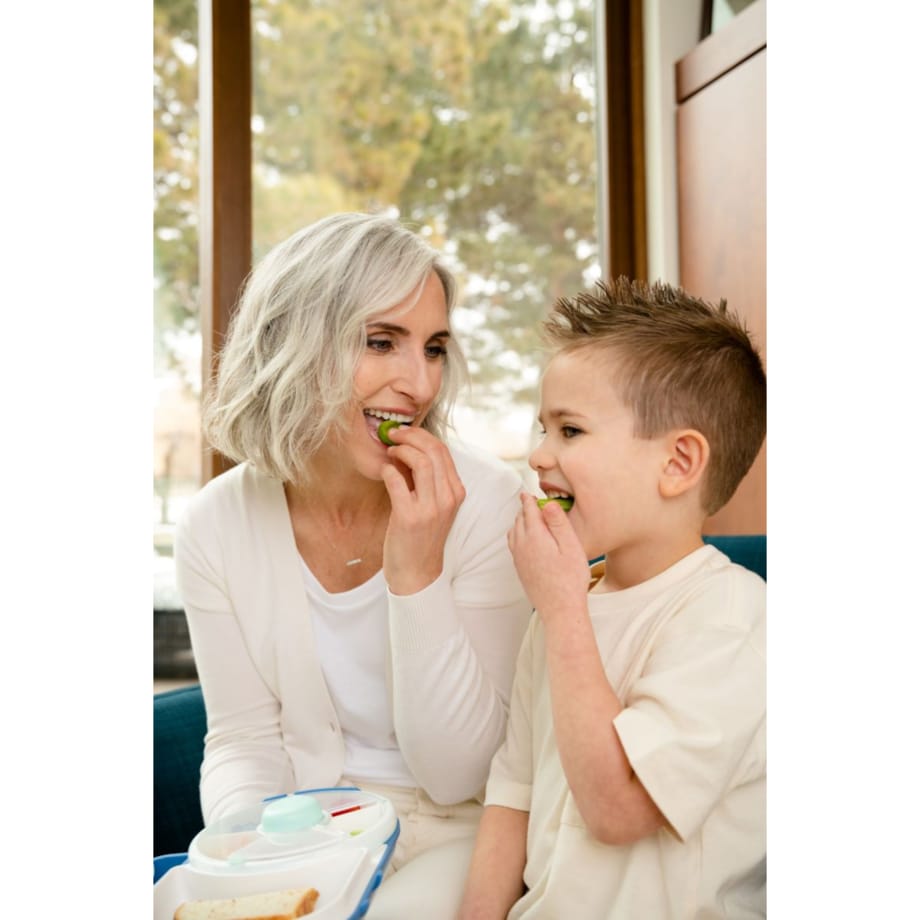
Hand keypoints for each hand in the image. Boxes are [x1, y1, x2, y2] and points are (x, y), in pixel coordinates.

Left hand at [379, 426, 465, 593]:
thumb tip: (406, 449)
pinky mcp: (409, 517)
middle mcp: (447, 498)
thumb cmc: (421, 537)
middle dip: (411, 436)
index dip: (422, 436)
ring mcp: (430, 508)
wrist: (417, 574)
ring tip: (390, 451)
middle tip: (393, 435)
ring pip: (421, 462)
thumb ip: (425, 479)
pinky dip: (388, 470)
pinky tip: (384, 471)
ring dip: (401, 450)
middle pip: (434, 451)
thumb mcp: (433, 506)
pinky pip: (397, 481)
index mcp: (455, 493)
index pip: (444, 451)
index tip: (405, 434)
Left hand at [508, 493, 589, 620]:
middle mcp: (522, 546)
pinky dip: (517, 535)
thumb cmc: (570, 579)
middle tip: (531, 503)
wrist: (560, 609)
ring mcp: (519, 559)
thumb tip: (547, 503)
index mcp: (535, 537)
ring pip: (513, 533)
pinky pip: (513, 545)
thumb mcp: (571, 546)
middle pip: (519, 520)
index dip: (528, 500)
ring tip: (528, 519)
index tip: (527, 493)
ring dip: (519, 523)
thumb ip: (558, 523)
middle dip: (524, 510)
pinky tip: (526, 539)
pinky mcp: (520, 569)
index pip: (528, 511)